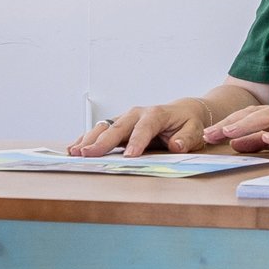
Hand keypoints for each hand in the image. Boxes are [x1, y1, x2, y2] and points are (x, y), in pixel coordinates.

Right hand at [74, 98, 218, 155]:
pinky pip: (100, 131)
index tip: (129, 156)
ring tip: (75, 151)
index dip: (137, 141)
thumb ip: (186, 138)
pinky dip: (87, 139)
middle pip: (118, 127)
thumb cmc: (188, 123)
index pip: (145, 128)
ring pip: (104, 127)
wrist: (183, 112)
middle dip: (102, 142)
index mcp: (156, 114)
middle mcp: (137, 113)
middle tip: (88, 154)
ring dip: (89, 140)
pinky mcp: (119, 125)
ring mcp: (125, 118)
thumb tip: (176, 145)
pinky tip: (74, 146)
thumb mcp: (195, 130)